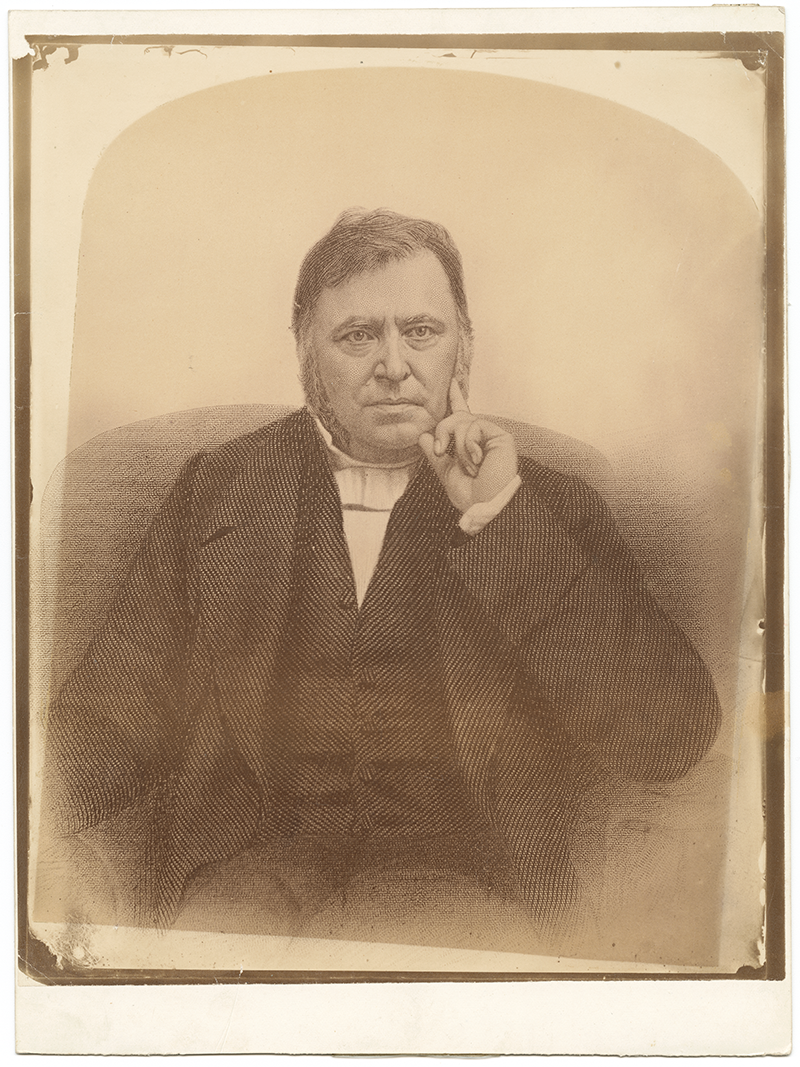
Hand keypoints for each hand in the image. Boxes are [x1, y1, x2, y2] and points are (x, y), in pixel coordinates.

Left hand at [419, 380, 518, 512]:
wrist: (485, 507)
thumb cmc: (471, 496)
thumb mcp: (446, 473)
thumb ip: (435, 455)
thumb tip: (422, 436)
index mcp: (469, 444)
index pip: (461, 416)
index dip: (456, 398)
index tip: (451, 382)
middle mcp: (481, 437)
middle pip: (455, 416)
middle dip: (443, 431)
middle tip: (439, 450)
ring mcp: (491, 436)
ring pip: (462, 421)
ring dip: (457, 446)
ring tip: (469, 466)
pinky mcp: (500, 436)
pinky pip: (474, 426)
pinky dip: (468, 444)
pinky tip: (478, 461)